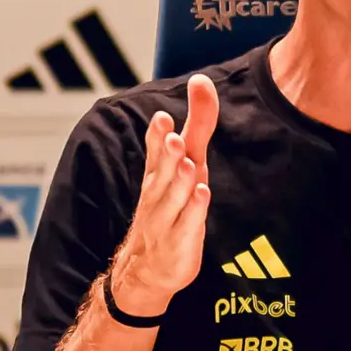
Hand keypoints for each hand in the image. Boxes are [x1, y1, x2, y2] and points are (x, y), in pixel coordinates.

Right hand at [111, 74, 218, 315]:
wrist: (148, 268)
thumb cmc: (170, 205)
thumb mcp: (184, 162)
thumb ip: (196, 125)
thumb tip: (202, 82)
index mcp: (158, 174)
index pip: (155, 151)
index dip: (157, 135)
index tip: (161, 117)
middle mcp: (159, 193)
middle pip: (162, 172)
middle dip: (166, 154)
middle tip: (171, 136)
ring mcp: (167, 219)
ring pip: (173, 198)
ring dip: (180, 180)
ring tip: (187, 163)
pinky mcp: (180, 242)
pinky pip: (187, 225)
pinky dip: (194, 211)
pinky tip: (201, 195)